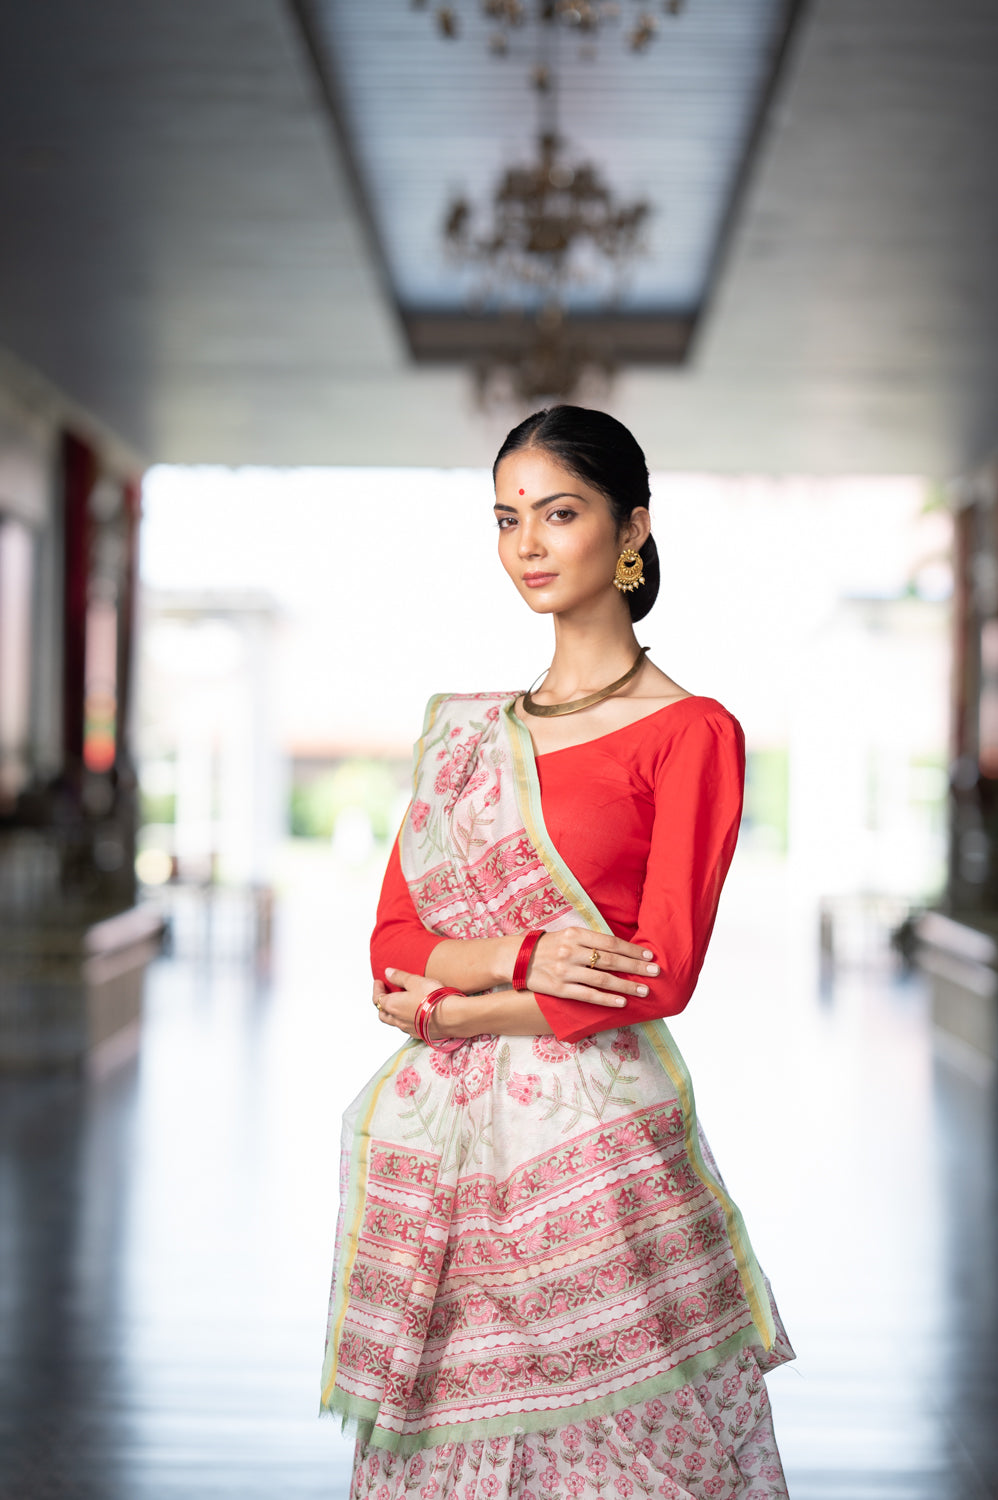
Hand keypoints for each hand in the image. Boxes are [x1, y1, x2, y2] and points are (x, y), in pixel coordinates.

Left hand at [372, 968, 444, 1039]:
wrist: (451, 1016)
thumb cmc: (433, 998)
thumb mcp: (415, 981)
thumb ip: (399, 977)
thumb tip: (388, 972)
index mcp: (392, 1006)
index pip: (377, 999)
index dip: (377, 989)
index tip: (379, 982)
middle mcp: (397, 1020)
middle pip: (382, 1014)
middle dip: (381, 1004)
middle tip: (385, 994)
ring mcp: (408, 1029)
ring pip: (394, 1022)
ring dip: (393, 1013)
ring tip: (400, 1003)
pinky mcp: (420, 1034)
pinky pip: (407, 1028)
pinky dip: (405, 1020)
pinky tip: (413, 1014)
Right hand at [525, 928, 658, 1007]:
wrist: (517, 958)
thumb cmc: (549, 946)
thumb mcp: (568, 935)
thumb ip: (591, 940)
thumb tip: (620, 948)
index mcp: (575, 934)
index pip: (610, 942)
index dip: (631, 949)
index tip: (649, 955)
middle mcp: (571, 951)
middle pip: (609, 960)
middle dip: (635, 966)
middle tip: (655, 972)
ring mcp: (565, 971)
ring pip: (602, 979)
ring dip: (626, 986)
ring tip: (644, 990)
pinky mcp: (559, 988)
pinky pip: (587, 995)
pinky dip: (606, 1000)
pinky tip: (621, 1003)